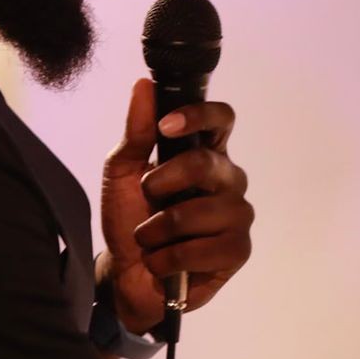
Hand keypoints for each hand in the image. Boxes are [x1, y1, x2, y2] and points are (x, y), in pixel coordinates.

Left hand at [99, 78, 253, 333]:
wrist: (126, 273)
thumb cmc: (129, 218)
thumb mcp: (121, 173)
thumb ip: (135, 133)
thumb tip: (144, 85)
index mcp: (205, 153)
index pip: (221, 119)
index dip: (198, 115)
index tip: (165, 126)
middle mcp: (228, 179)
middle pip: (207, 163)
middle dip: (164, 181)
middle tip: (145, 196)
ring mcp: (237, 214)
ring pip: (203, 210)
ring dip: (161, 228)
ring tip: (149, 239)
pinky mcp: (238, 249)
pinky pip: (208, 248)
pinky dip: (172, 257)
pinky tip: (163, 262)